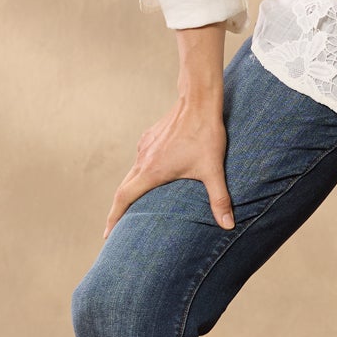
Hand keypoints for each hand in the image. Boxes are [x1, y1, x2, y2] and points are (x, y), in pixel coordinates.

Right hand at [104, 93, 234, 237]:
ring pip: (132, 174)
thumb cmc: (205, 135)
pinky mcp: (150, 138)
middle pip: (123, 189)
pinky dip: (141, 174)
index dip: (114, 218)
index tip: (107, 234)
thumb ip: (220, 200)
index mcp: (152, 171)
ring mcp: (145, 147)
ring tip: (135, 206)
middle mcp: (143, 160)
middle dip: (118, 210)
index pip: (124, 198)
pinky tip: (151, 178)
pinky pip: (141, 160)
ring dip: (130, 190)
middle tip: (116, 229)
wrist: (199, 102)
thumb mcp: (213, 170)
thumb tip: (228, 226)